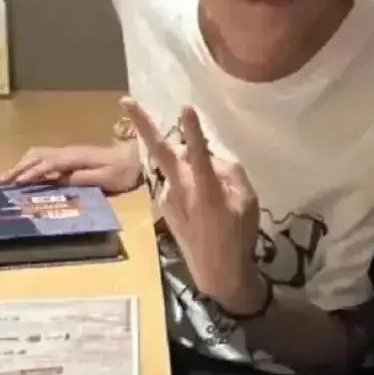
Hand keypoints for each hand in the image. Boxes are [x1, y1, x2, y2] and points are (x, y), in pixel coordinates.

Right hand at [0, 143, 141, 193]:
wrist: (137, 159)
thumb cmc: (124, 172)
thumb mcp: (106, 179)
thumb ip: (82, 179)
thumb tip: (57, 181)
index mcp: (75, 158)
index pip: (47, 165)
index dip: (30, 174)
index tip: (15, 184)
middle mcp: (69, 152)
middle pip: (37, 156)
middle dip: (18, 169)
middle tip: (1, 184)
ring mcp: (70, 152)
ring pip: (39, 154)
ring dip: (22, 165)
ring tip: (8, 179)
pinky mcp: (72, 156)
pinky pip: (45, 157)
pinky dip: (31, 164)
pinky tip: (27, 174)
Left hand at [123, 98, 263, 314]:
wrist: (217, 273)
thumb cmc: (238, 236)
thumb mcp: (248, 202)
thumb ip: (232, 173)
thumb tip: (214, 159)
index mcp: (205, 189)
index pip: (197, 153)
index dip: (193, 130)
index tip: (185, 108)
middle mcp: (180, 189)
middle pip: (160, 151)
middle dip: (142, 124)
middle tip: (125, 101)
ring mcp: (168, 197)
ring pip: (174, 165)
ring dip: (182, 160)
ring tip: (207, 185)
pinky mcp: (164, 206)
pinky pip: (176, 181)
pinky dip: (187, 180)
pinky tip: (202, 201)